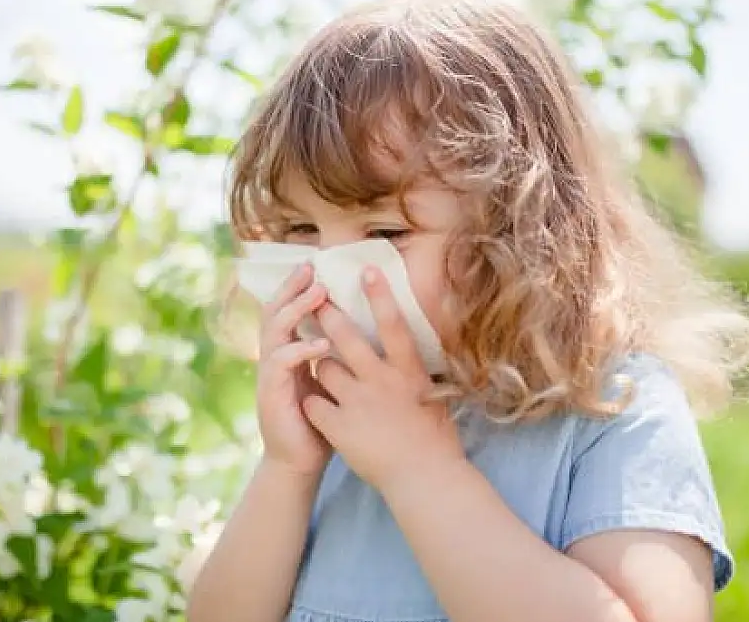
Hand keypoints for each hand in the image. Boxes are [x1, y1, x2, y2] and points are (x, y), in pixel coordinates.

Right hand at [255, 262, 333, 477]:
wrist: (301, 462)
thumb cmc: (322, 422)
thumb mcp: (332, 382)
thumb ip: (339, 357)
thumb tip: (369, 330)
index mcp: (289, 352)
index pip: (289, 311)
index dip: (298, 288)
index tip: (317, 265)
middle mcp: (275, 358)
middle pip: (275, 312)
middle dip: (292, 288)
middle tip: (311, 268)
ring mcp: (269, 376)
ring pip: (275, 332)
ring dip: (296, 310)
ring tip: (318, 294)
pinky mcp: (271, 395)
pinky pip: (281, 364)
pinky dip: (300, 350)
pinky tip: (320, 344)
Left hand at [302, 267, 464, 491]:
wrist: (424, 478)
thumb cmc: (435, 441)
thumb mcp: (434, 397)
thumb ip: (416, 373)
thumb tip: (410, 353)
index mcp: (409, 372)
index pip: (393, 325)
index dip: (380, 295)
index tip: (366, 270)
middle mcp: (382, 381)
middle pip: (347, 338)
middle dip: (328, 315)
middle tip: (316, 301)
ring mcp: (358, 403)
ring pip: (324, 367)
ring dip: (321, 365)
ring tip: (323, 370)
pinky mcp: (339, 426)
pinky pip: (314, 402)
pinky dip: (312, 403)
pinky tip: (315, 407)